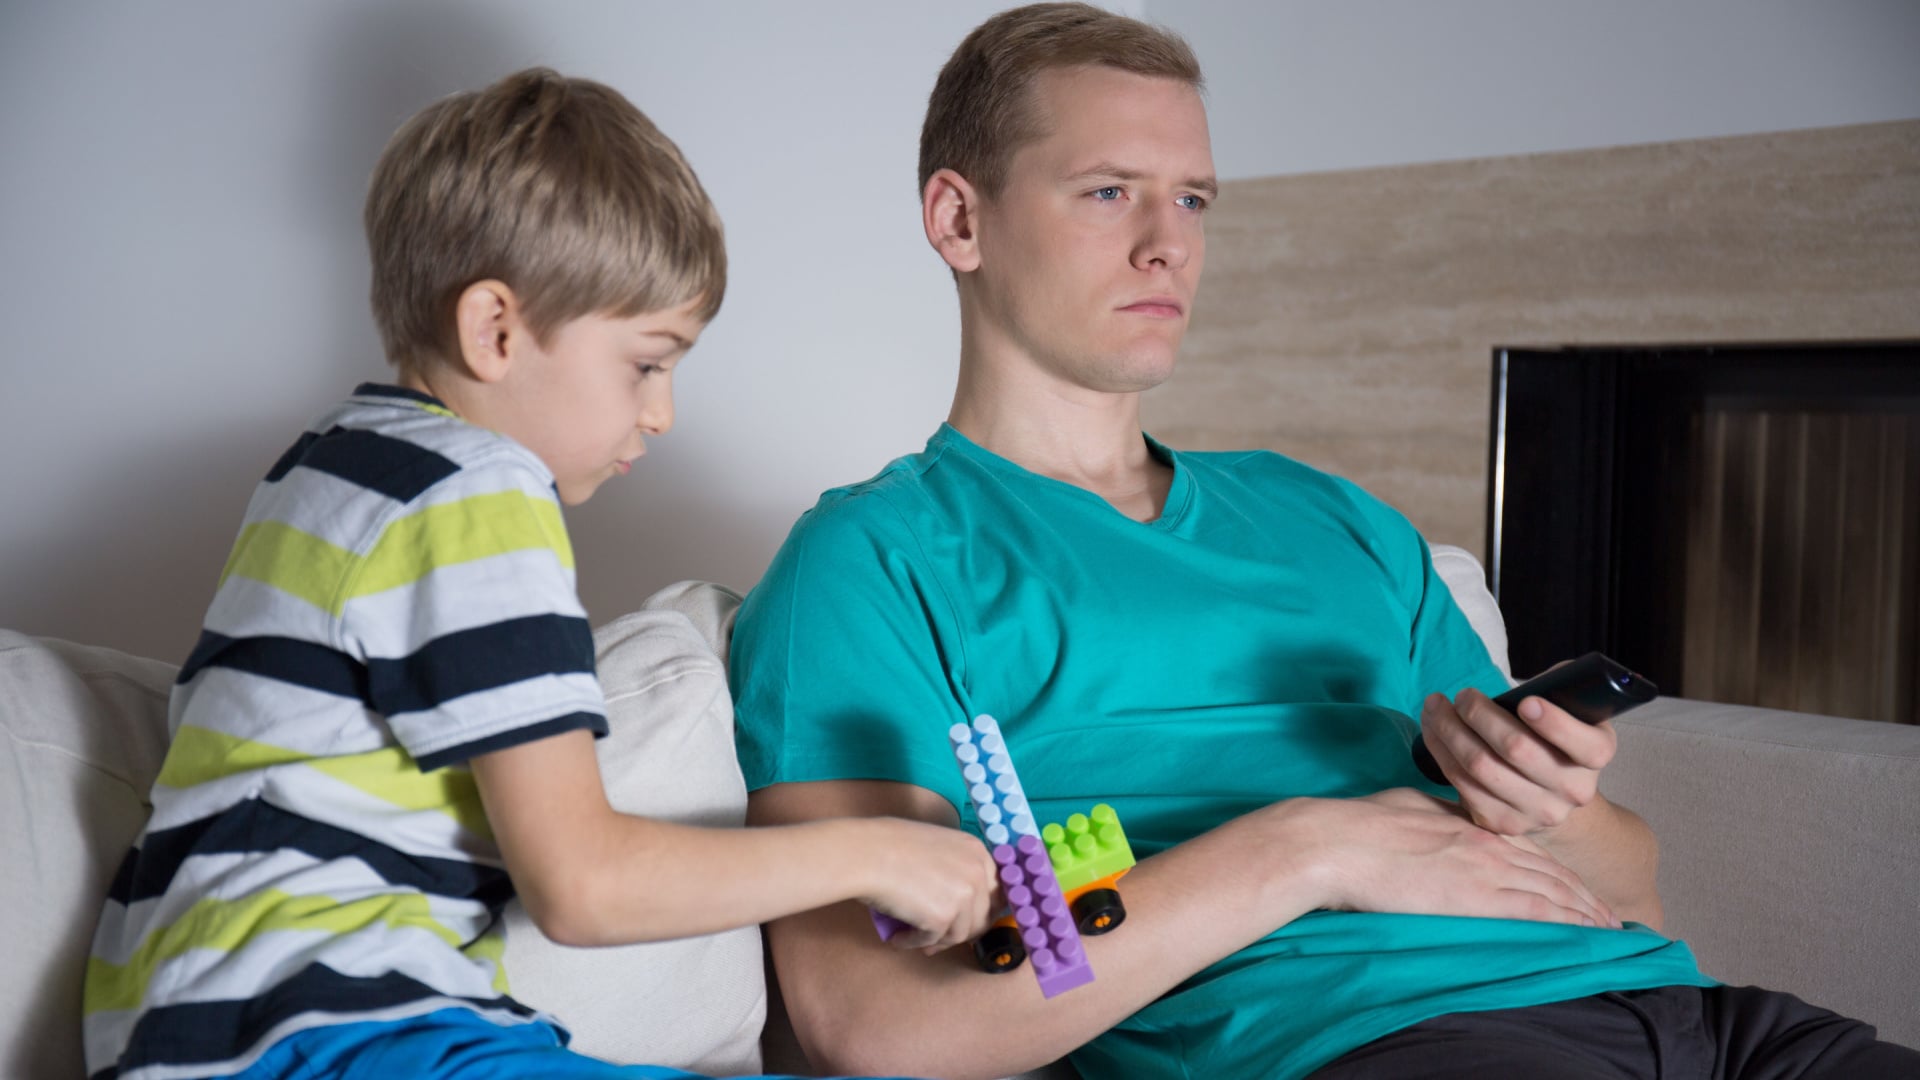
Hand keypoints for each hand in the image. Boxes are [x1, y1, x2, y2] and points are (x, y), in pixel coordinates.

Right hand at [855, 817, 999, 952]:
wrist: (866, 854)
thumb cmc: (888, 844)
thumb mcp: (935, 844)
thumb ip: (953, 866)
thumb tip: (954, 897)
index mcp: (976, 851)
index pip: (995, 890)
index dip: (980, 910)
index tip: (965, 921)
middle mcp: (977, 872)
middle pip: (982, 917)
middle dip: (960, 931)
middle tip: (938, 938)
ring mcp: (964, 896)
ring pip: (960, 934)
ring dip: (937, 941)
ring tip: (912, 938)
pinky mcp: (944, 918)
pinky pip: (934, 941)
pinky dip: (915, 942)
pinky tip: (899, 937)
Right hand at [1301, 789, 1618, 927]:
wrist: (1339, 842)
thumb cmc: (1359, 826)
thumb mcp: (1405, 810)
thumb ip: (1434, 820)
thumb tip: (1439, 825)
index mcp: (1467, 825)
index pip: (1527, 849)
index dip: (1556, 870)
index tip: (1575, 886)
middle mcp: (1486, 844)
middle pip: (1550, 871)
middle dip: (1584, 895)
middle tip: (1610, 916)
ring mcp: (1485, 868)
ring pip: (1553, 891)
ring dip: (1586, 911)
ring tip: (1610, 929)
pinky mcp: (1477, 896)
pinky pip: (1538, 910)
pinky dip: (1570, 922)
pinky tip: (1588, 933)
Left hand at [1419, 683, 1614, 836]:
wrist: (1549, 788)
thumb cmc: (1551, 734)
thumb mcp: (1569, 707)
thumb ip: (1559, 689)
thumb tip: (1535, 684)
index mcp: (1595, 754)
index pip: (1585, 745)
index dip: (1555, 724)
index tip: (1526, 702)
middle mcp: (1573, 789)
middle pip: (1517, 749)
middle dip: (1480, 714)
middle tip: (1462, 695)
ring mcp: (1540, 812)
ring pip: (1482, 767)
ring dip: (1449, 730)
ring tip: (1435, 706)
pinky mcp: (1505, 824)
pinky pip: (1463, 786)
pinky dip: (1441, 752)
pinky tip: (1433, 730)